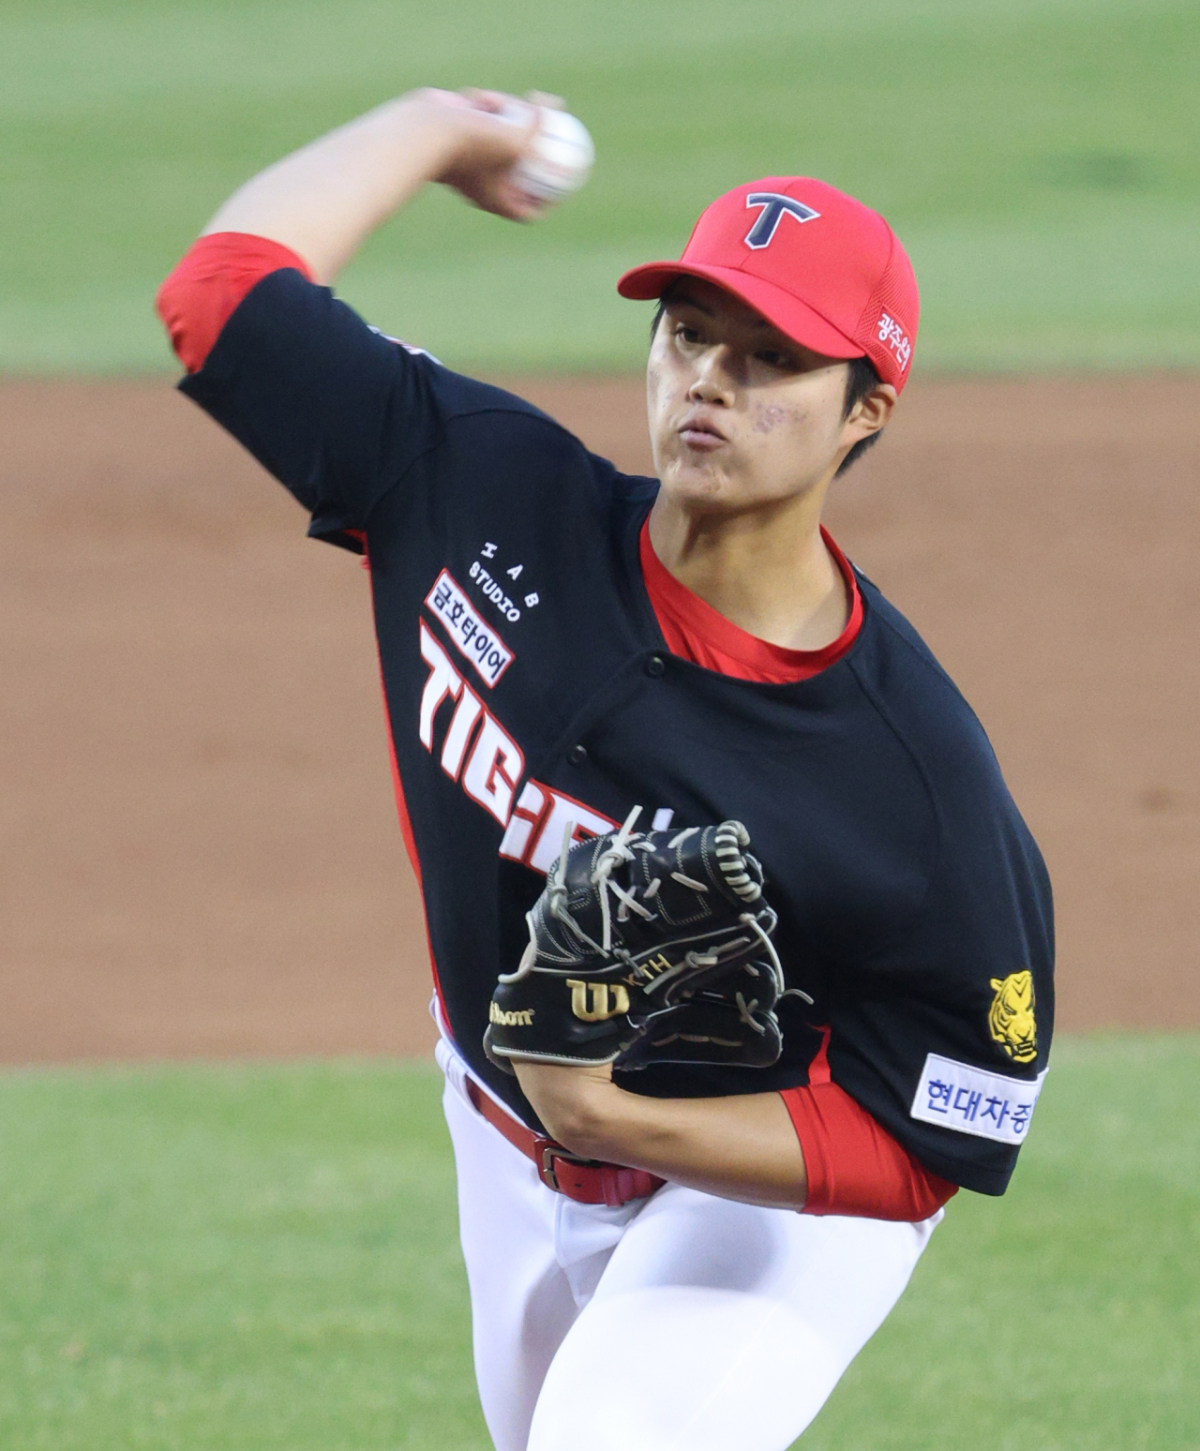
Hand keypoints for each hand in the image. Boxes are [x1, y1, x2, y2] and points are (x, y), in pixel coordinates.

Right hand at [417, 87, 555, 222]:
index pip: (526, 210)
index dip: (547, 204)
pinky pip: (478, 119)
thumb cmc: (474, 144)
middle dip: (532, 148)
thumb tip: (557, 107)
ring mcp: (469, 158)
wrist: (427, 132)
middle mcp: (483, 181)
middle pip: (517, 173)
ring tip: (494, 102)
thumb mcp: (516, 138)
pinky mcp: (457, 137)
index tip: (561, 186)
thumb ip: (538, 125)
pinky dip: (482, 106)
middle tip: (548, 127)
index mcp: (495, 197)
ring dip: (503, 112)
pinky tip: (475, 97)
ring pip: (498, 134)